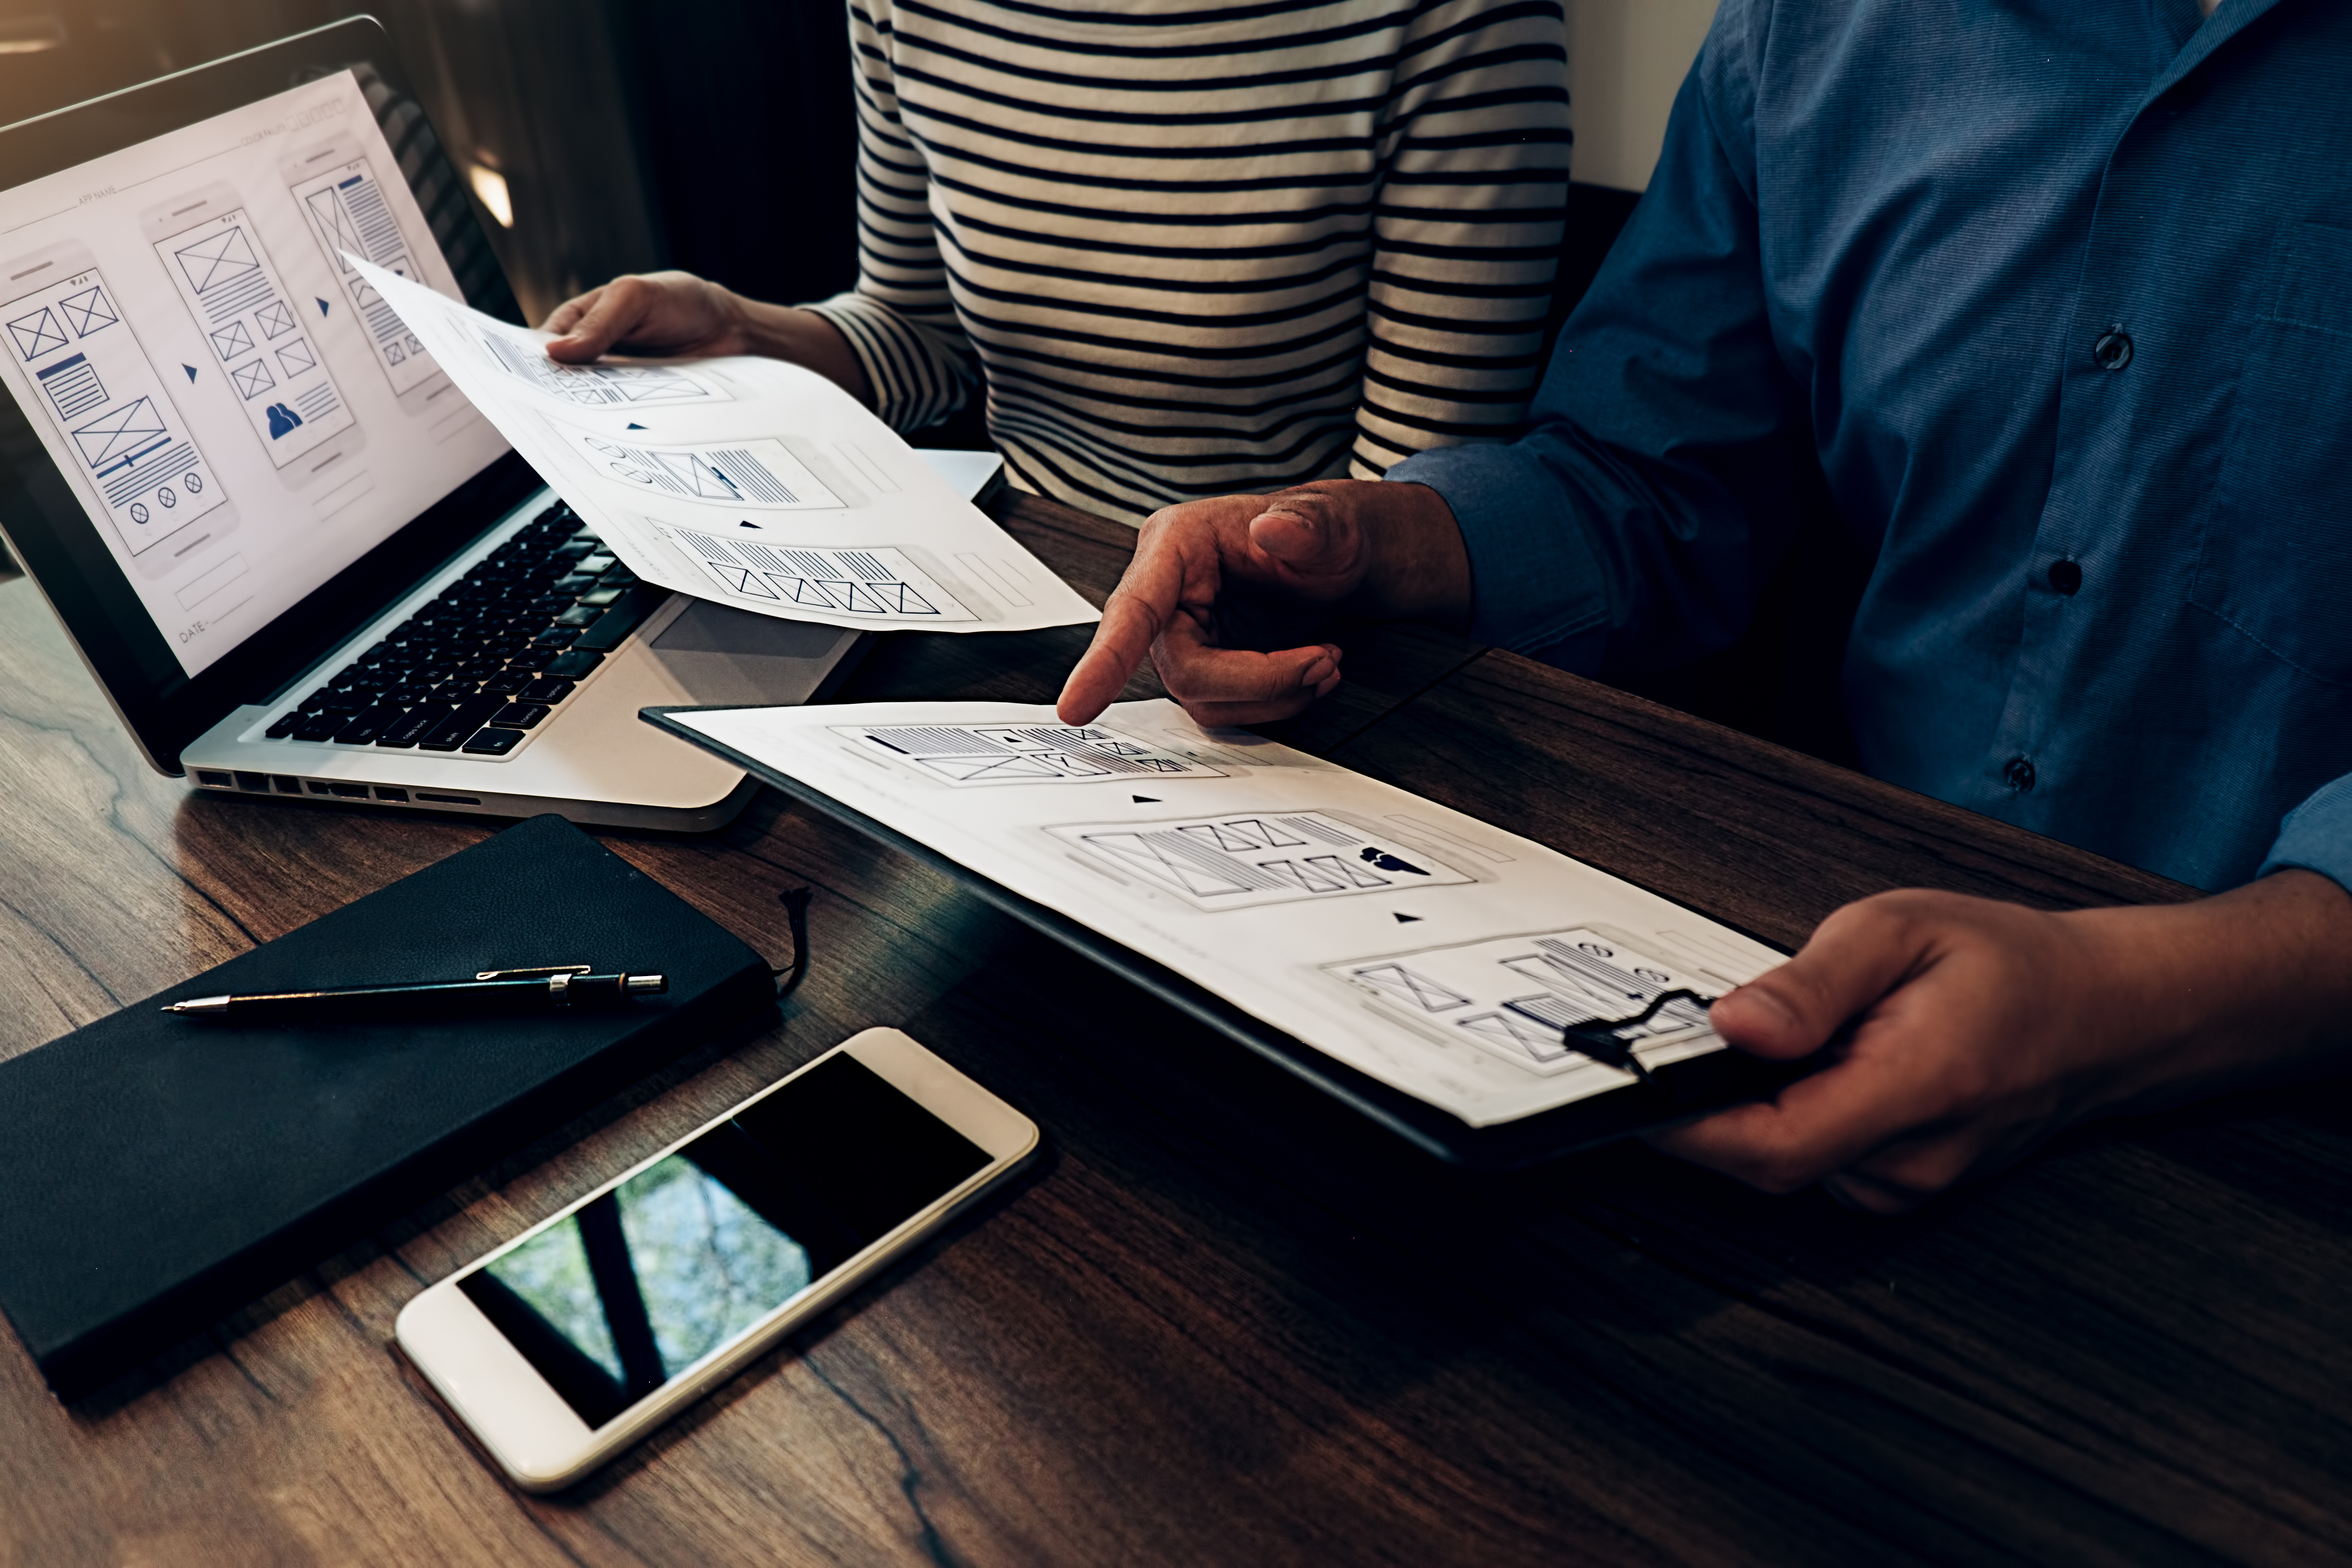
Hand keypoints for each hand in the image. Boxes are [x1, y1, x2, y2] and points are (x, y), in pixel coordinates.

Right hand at [541, 274, 874, 402]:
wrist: (734, 330)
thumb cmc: (682, 302)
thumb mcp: (636, 296)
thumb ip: (599, 322)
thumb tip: (554, 351)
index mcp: (578, 325)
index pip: (539, 349)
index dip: (524, 367)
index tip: (514, 385)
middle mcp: (592, 360)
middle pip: (561, 386)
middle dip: (553, 401)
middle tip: (546, 418)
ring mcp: (616, 389)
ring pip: (590, 410)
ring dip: (588, 421)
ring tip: (582, 434)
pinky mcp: (641, 412)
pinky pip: (623, 425)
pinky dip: (619, 432)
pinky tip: (618, 441)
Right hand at [1057, 480, 1470, 726]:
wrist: (1341, 560)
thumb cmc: (1325, 535)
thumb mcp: (1330, 522)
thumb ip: (1306, 526)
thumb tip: (1274, 530)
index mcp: (1176, 544)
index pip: (1133, 609)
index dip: (1103, 661)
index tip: (1074, 707)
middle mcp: (1168, 593)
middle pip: (1184, 671)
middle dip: (1258, 681)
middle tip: (1324, 662)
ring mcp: (1184, 634)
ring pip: (1205, 699)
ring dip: (1274, 694)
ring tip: (1325, 661)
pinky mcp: (1205, 665)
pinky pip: (1226, 708)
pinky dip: (1275, 701)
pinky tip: (1309, 674)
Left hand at [1651, 871, 2351, 1212]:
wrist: (2106, 1013)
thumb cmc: (2012, 964)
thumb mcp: (1901, 930)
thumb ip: (1811, 983)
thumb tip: (1733, 1025)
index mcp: (1914, 1092)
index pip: (1770, 1147)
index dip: (1685, 1128)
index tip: (1634, 1088)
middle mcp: (1908, 1161)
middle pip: (1762, 1161)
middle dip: (1713, 1103)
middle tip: (1694, 1035)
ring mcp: (1906, 1184)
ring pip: (1786, 1160)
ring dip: (1760, 1104)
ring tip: (1788, 1034)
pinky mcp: (1899, 1185)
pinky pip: (1817, 1158)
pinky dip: (1794, 1113)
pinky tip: (1818, 1062)